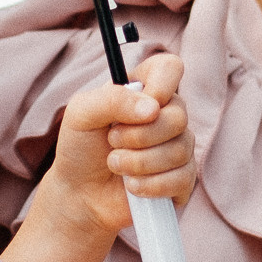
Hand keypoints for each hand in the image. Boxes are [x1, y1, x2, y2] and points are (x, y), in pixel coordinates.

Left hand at [45, 53, 195, 234]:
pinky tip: (132, 185)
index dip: (161, 84)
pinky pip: (183, 179)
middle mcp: (167, 114)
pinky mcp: (182, 179)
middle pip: (178, 117)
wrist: (78, 193)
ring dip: (138, 163)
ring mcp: (178, 147)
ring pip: (180, 151)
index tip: (142, 105)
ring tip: (116, 164)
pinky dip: (151, 185)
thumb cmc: (81, 147)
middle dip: (138, 136)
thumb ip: (112, 99)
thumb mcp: (81, 114)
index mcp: (145, 90)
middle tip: (112, 141)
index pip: (170, 68)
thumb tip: (153, 108)